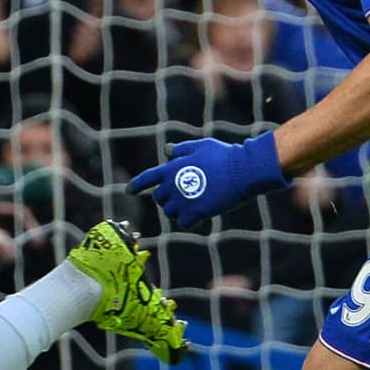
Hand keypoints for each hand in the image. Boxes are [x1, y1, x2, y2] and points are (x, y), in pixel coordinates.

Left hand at [127, 131, 287, 227]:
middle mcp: (172, 185)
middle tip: (185, 195)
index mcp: (171, 168)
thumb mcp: (200, 146)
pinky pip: (183, 223)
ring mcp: (183, 200)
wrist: (241, 171)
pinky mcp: (195, 213)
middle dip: (168, 198)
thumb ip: (181, 150)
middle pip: (159, 198)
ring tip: (194, 204)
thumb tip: (166, 151)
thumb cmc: (222, 156)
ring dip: (178, 211)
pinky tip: (201, 216)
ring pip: (170, 212)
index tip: (129, 191)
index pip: (147, 178)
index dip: (137, 185)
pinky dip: (190, 221)